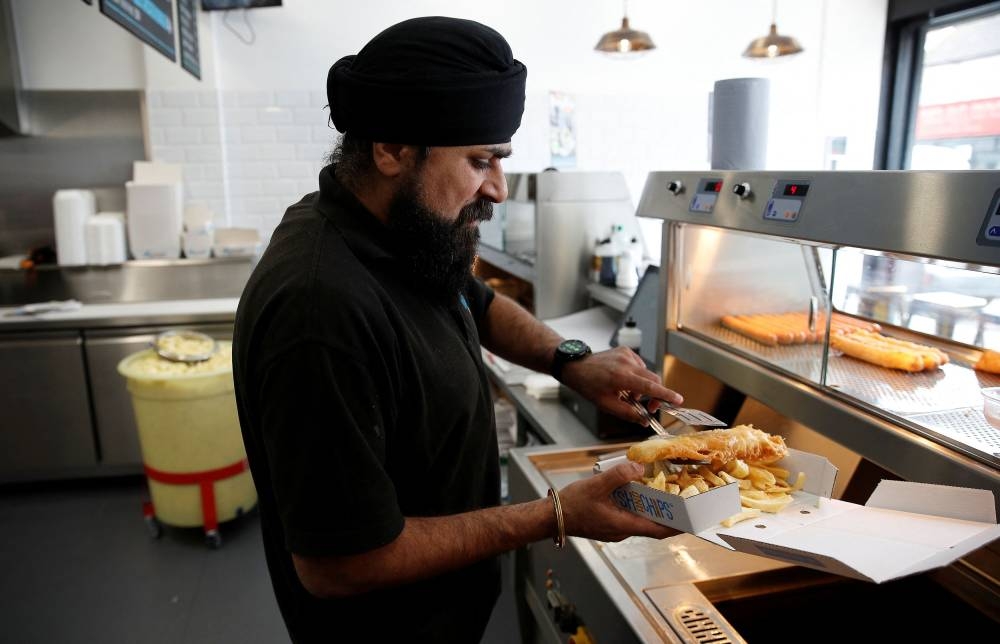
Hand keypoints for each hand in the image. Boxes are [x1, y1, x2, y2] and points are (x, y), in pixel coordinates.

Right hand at [558, 462, 679, 541]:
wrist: (551, 517)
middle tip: (680, 499)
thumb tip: (639, 468)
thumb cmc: (572, 505)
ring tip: (660, 492)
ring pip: (639, 520)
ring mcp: (615, 529)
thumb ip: (619, 476)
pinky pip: (628, 516)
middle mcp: (622, 531)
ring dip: (650, 508)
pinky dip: (636, 506)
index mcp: (623, 525)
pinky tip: (633, 492)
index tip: (692, 520)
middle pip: (651, 525)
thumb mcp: (596, 485)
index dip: (677, 526)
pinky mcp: (608, 524)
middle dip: (667, 514)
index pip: (658, 530)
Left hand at [559, 346, 682, 423]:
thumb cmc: (589, 386)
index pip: (650, 387)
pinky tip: (624, 380)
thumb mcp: (606, 405)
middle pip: (653, 379)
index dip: (665, 395)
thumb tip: (644, 421)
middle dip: (655, 395)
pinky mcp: (626, 351)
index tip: (678, 400)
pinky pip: (639, 366)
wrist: (576, 366)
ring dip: (643, 385)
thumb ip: (627, 414)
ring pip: (646, 373)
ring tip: (628, 393)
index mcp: (621, 378)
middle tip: (649, 407)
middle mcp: (626, 364)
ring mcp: (627, 355)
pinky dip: (637, 375)